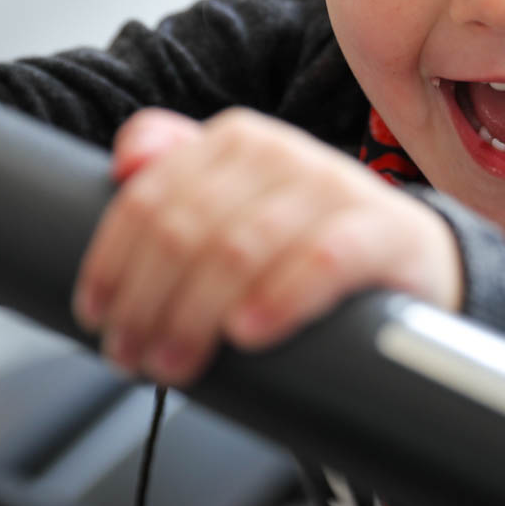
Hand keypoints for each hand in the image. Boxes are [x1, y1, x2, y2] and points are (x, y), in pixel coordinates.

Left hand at [74, 107, 464, 384]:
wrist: (409, 261)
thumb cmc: (304, 244)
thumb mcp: (236, 206)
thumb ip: (177, 175)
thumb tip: (125, 162)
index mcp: (235, 141)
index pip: (150, 196)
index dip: (112, 262)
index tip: (95, 316)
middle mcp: (282, 151)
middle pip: (186, 229)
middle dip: (146, 301)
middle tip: (131, 357)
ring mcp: (334, 187)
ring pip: (240, 248)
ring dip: (194, 315)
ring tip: (174, 364)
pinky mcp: (383, 230)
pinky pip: (321, 261)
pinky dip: (277, 298)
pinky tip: (248, 333)